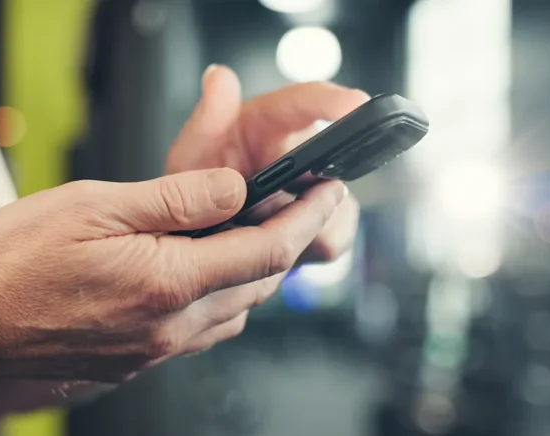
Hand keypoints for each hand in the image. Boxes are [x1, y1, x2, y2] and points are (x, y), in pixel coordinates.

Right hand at [0, 168, 345, 382]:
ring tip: (248, 235)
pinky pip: (197, 333)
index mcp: (167, 284)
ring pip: (232, 313)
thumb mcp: (94, 205)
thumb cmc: (12, 263)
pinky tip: (197, 277)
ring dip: (251, 274)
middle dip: (286, 243)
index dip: (305, 219)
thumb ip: (174, 199)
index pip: (266, 252)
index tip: (326, 194)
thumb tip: (233, 189)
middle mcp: (169, 328)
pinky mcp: (132, 364)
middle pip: (257, 285)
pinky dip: (216, 301)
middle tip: (296, 206)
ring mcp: (152, 352)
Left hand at [167, 65, 364, 263]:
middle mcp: (300, 152)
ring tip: (269, 226)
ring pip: (336, 205)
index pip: (307, 101)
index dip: (333, 101)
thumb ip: (206, 120)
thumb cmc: (194, 182)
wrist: (196, 229)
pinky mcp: (316, 226)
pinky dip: (306, 245)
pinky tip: (275, 245)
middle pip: (336, 160)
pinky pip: (330, 237)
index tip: (356, 103)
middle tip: (303, 200)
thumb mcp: (192, 154)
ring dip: (309, 220)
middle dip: (323, 184)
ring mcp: (313, 191)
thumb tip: (218, 76)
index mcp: (271, 122)